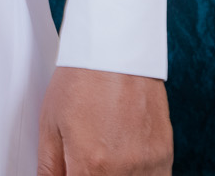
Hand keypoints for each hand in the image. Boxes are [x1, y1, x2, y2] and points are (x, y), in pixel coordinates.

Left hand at [37, 66, 170, 175]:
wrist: (116, 51)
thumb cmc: (81, 80)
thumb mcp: (50, 123)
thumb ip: (49, 166)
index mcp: (91, 165)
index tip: (70, 171)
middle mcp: (124, 170)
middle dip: (90, 174)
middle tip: (84, 159)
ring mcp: (148, 164)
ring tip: (102, 155)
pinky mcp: (165, 155)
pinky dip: (137, 175)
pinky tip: (123, 159)